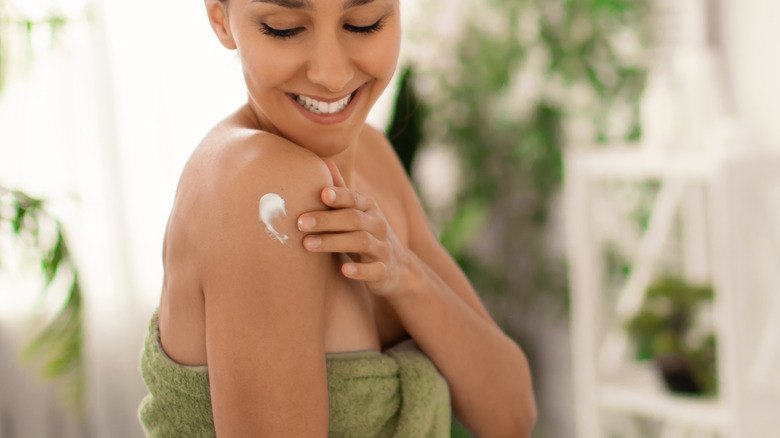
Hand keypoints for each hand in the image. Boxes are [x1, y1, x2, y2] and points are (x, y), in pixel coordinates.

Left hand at [297, 159, 409, 295]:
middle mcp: (378, 224)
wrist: (398, 265)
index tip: (322, 194)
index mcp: (368, 207)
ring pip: (361, 241)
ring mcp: (382, 248)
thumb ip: (340, 189)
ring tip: (307, 244)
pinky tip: (344, 270)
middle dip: (326, 220)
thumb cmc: (365, 232)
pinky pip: (374, 269)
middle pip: (353, 219)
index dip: (340, 195)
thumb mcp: (356, 210)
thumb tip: (323, 160)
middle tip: (300, 222)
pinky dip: (360, 270)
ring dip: (333, 242)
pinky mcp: (383, 270)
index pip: (354, 198)